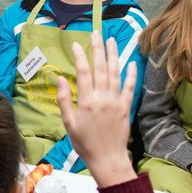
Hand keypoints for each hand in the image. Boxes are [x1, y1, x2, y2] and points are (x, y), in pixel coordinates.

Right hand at [57, 32, 137, 185]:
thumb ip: (64, 100)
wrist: (107, 159)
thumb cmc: (85, 143)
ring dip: (113, 55)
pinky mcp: (126, 107)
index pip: (83, 72)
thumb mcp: (69, 124)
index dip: (80, 56)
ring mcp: (116, 102)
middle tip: (96, 33)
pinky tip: (131, 62)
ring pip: (115, 73)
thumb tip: (61, 79)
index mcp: (86, 102)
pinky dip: (131, 74)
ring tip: (111, 41)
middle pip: (101, 68)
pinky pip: (129, 87)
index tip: (77, 44)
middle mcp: (102, 98)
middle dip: (98, 49)